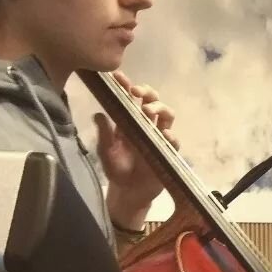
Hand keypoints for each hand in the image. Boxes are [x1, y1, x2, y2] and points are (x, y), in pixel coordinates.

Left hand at [95, 72, 178, 225]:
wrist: (129, 193)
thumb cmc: (117, 171)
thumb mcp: (105, 152)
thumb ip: (104, 135)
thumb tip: (98, 114)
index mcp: (129, 121)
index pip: (130, 99)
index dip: (126, 85)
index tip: (119, 77)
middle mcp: (145, 125)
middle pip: (152, 101)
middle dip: (148, 92)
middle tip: (137, 91)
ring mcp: (158, 137)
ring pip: (166, 115)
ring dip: (160, 108)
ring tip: (149, 110)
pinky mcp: (168, 151)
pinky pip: (173, 140)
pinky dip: (170, 135)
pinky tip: (163, 133)